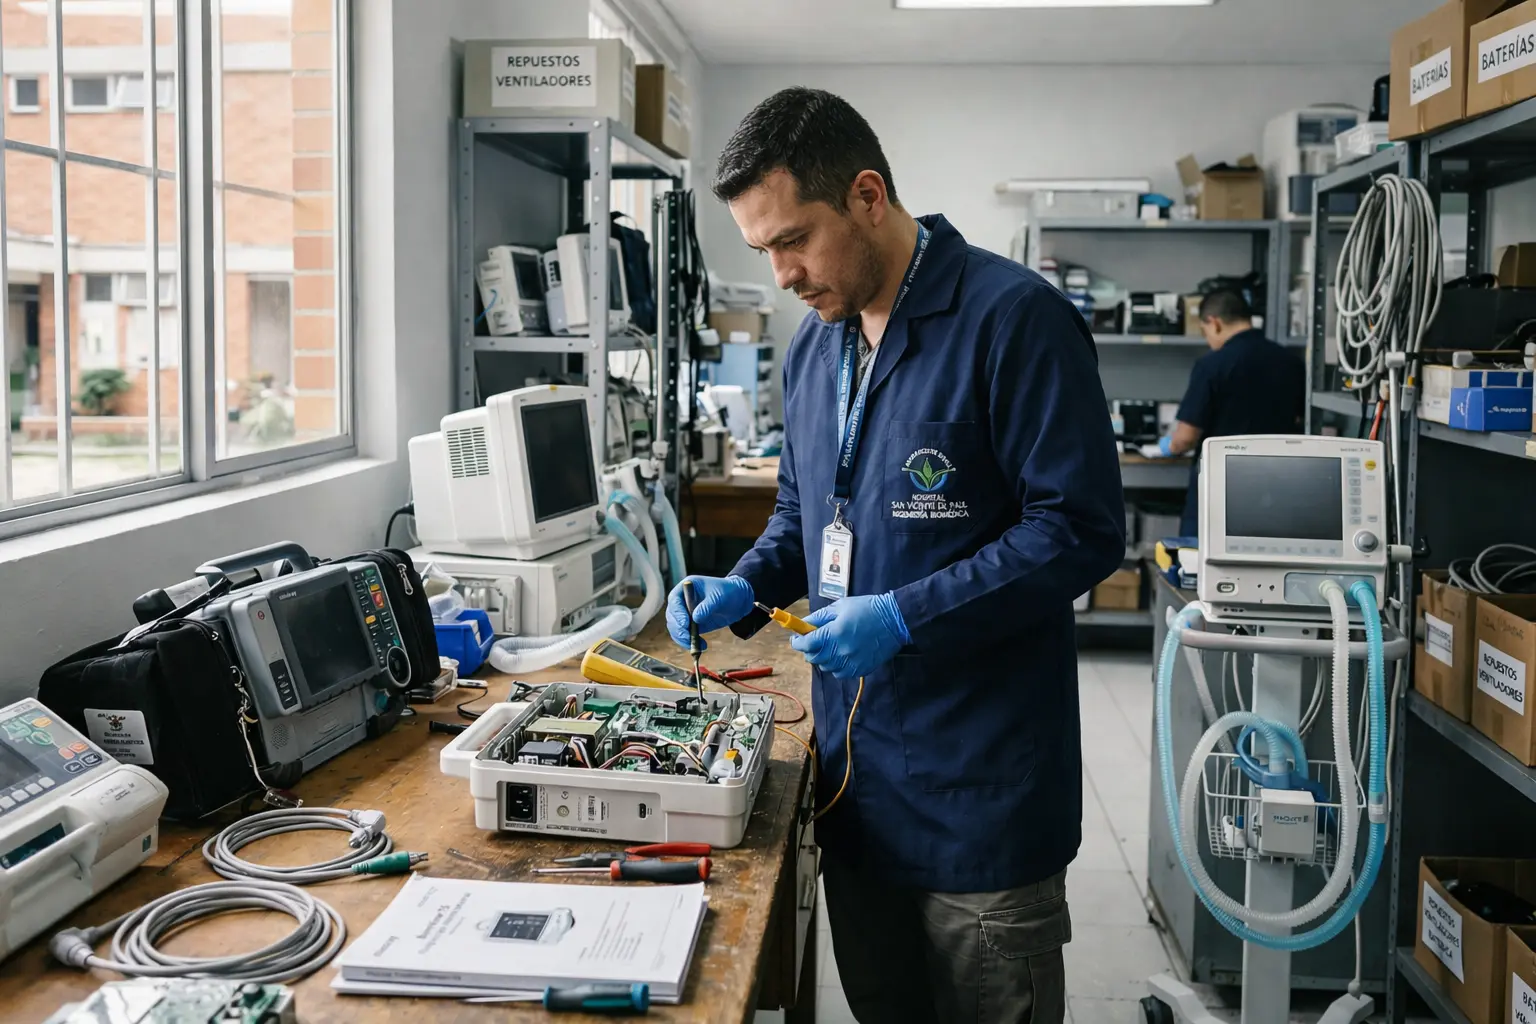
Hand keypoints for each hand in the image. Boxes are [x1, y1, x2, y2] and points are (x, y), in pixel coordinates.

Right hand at [666, 575, 754, 650]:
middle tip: (688, 638)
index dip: (677, 613)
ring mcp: (686, 613)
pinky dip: (691, 642)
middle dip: (679, 629)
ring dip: (684, 639)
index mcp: (685, 588)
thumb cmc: (728, 591)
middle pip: (672, 617)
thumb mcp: (719, 596)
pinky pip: (686, 635)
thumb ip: (707, 606)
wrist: (739, 600)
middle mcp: (682, 601)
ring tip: (696, 645)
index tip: (685, 623)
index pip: (674, 601)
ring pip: (676, 629)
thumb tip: (695, 618)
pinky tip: (702, 646)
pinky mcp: (691, 625)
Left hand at [791, 593, 909, 678]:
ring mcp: (850, 662)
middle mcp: (840, 651)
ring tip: (830, 647)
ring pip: (826, 667)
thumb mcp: (840, 607)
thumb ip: (819, 617)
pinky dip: (836, 666)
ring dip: (823, 658)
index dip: (797, 642)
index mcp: (833, 633)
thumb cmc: (867, 609)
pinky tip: (841, 656)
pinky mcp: (860, 669)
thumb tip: (804, 624)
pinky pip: (839, 673)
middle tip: (813, 641)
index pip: (806, 644)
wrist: (894, 620)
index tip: (796, 639)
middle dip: (809, 650)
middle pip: (813, 658)